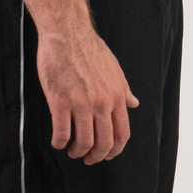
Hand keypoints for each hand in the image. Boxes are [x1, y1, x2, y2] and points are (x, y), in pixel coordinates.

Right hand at [36, 25, 138, 164]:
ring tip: (72, 151)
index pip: (122, 133)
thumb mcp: (114, 69)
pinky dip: (60, 142)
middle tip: (88, 158)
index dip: (115, 150)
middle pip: (104, 142)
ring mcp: (81, 103)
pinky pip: (62, 132)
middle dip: (96, 156)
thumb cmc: (89, 48)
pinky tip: (57, 141)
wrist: (67, 33)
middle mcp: (102, 103)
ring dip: (78, 152)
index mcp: (116, 96)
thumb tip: (134, 103)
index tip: (107, 155)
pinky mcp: (61, 101)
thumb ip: (124, 89)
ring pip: (84, 141)